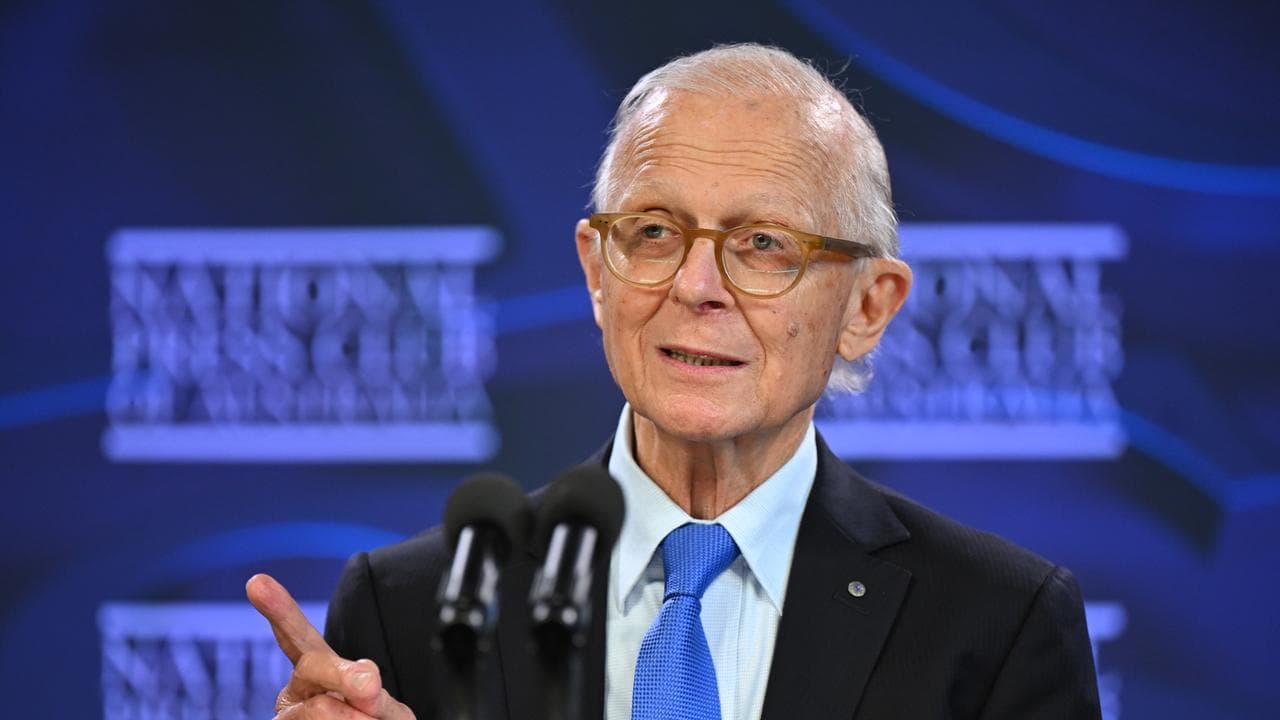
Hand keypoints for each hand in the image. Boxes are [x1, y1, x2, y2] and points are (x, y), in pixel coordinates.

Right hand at [246, 573, 415, 719]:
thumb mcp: (382, 704)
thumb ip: (370, 689)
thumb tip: (364, 679)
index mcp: (315, 669)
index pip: (297, 636)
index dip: (279, 608)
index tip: (257, 581)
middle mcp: (293, 690)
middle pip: (312, 666)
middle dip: (344, 676)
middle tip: (371, 691)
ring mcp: (286, 716)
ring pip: (319, 709)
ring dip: (355, 719)